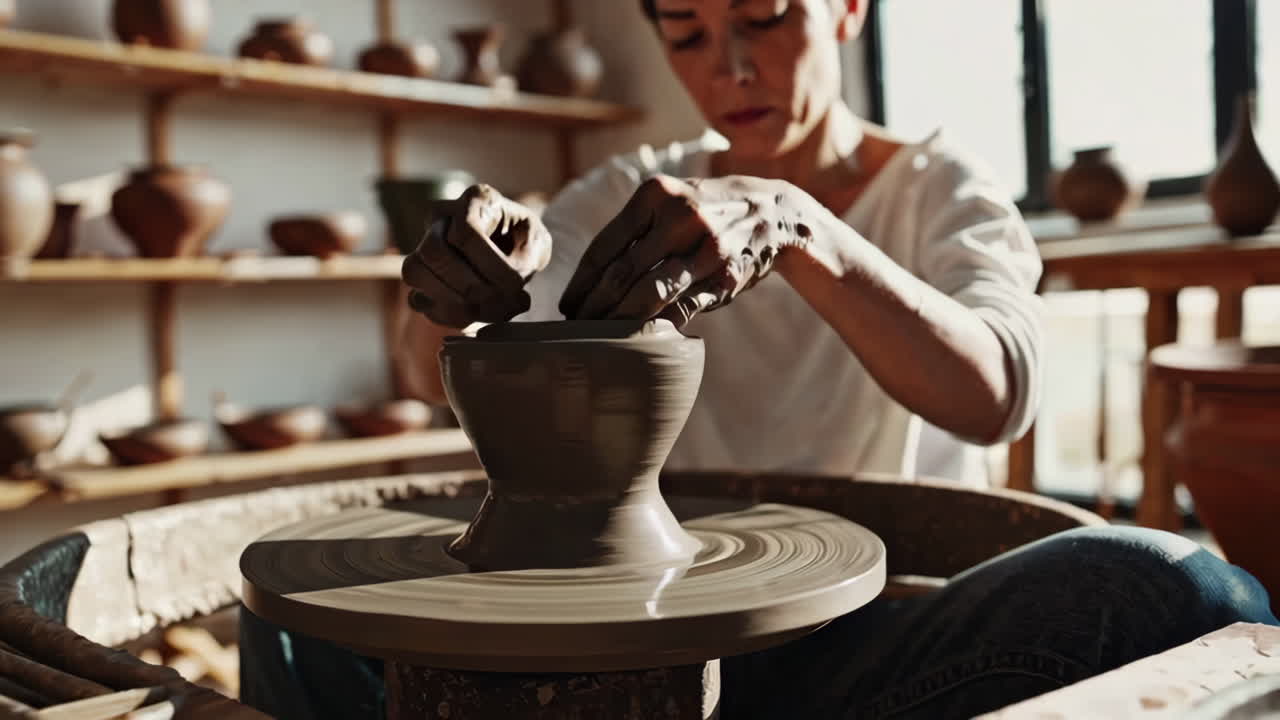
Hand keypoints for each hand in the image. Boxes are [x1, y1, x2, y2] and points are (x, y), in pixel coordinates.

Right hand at [401, 184, 551, 327]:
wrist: (514, 251)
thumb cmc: (524, 242)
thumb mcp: (537, 243)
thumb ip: (526, 262)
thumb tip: (510, 290)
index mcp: (478, 200)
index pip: (467, 233)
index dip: (491, 266)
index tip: (516, 285)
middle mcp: (443, 216)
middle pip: (434, 251)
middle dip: (468, 285)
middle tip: (495, 299)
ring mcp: (424, 243)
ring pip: (414, 271)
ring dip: (451, 300)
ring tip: (484, 309)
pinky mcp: (421, 275)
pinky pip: (417, 298)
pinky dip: (444, 314)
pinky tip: (471, 314)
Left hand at [558, 175, 815, 325]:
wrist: (774, 212)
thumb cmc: (706, 211)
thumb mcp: (671, 199)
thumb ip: (635, 229)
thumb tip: (588, 278)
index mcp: (656, 193)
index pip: (605, 247)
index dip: (581, 282)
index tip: (567, 305)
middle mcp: (681, 216)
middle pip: (622, 273)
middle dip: (594, 307)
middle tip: (577, 327)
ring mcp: (706, 247)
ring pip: (650, 294)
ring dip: (619, 320)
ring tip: (600, 335)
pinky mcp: (726, 276)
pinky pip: (683, 308)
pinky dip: (659, 326)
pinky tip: (641, 337)